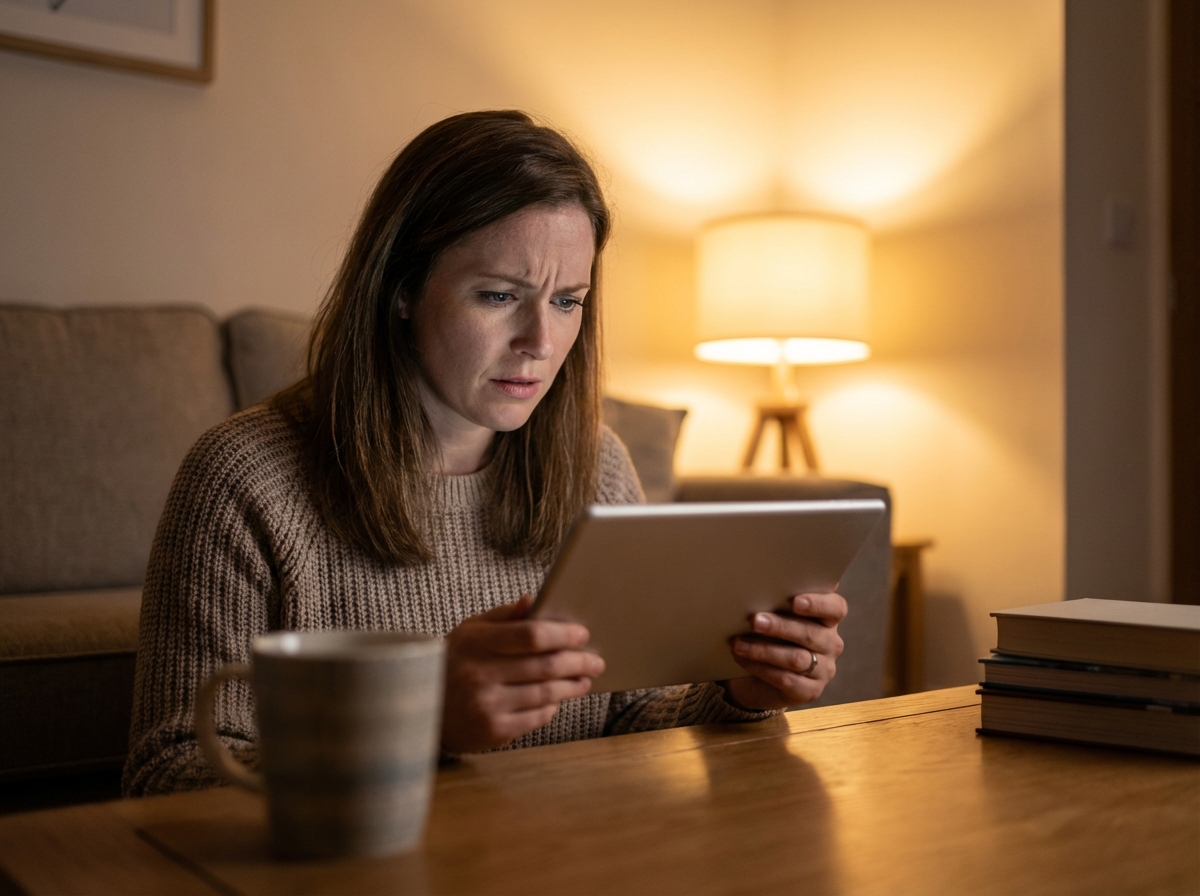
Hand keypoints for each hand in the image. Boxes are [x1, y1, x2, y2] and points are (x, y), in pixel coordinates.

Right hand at [441, 594, 604, 752]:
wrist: (421, 706)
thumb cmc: (453, 661)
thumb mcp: (470, 631)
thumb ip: (504, 616)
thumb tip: (534, 600)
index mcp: (475, 643)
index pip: (530, 635)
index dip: (562, 635)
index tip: (582, 634)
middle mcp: (480, 675)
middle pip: (545, 666)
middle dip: (577, 662)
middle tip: (596, 660)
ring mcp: (487, 706)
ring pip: (545, 693)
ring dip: (572, 686)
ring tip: (585, 679)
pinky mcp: (493, 732)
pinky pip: (535, 717)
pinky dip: (552, 707)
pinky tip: (559, 699)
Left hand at [722, 592, 846, 710]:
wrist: (758, 677)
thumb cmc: (769, 637)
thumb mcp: (774, 617)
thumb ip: (776, 603)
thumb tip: (756, 588)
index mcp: (828, 619)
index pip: (835, 608)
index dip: (818, 603)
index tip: (795, 601)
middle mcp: (831, 644)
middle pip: (810, 633)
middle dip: (780, 626)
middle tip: (754, 620)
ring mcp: (824, 670)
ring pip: (796, 658)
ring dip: (763, 650)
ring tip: (738, 644)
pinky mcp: (810, 692)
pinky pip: (786, 679)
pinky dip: (760, 668)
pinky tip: (742, 659)